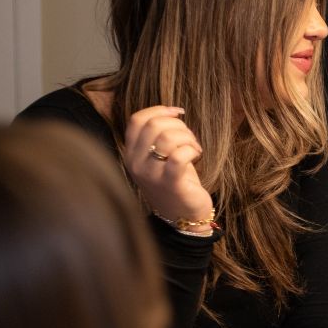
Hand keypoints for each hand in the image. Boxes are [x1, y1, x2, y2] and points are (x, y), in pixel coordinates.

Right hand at [121, 105, 213, 227]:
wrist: (182, 217)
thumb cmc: (175, 182)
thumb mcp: (158, 157)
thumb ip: (158, 136)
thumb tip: (172, 111)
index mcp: (131, 153)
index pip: (137, 120)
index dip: (159, 110)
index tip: (178, 113)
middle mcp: (136, 163)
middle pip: (154, 125)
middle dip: (178, 125)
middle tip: (189, 138)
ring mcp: (151, 174)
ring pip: (168, 137)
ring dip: (188, 137)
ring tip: (194, 148)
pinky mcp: (170, 183)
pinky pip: (179, 156)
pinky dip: (192, 150)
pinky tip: (196, 155)